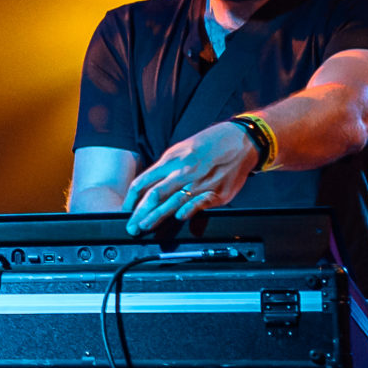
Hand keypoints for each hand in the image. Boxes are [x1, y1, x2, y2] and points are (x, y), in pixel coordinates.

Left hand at [122, 122, 258, 233]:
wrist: (240, 140)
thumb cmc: (209, 144)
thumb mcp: (180, 149)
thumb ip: (165, 168)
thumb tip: (150, 185)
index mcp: (171, 161)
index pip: (143, 182)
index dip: (131, 198)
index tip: (126, 209)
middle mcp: (182, 172)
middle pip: (154, 195)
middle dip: (139, 213)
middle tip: (131, 226)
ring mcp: (200, 183)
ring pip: (173, 202)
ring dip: (156, 217)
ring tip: (144, 227)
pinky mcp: (217, 192)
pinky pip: (200, 203)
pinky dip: (188, 211)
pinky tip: (179, 218)